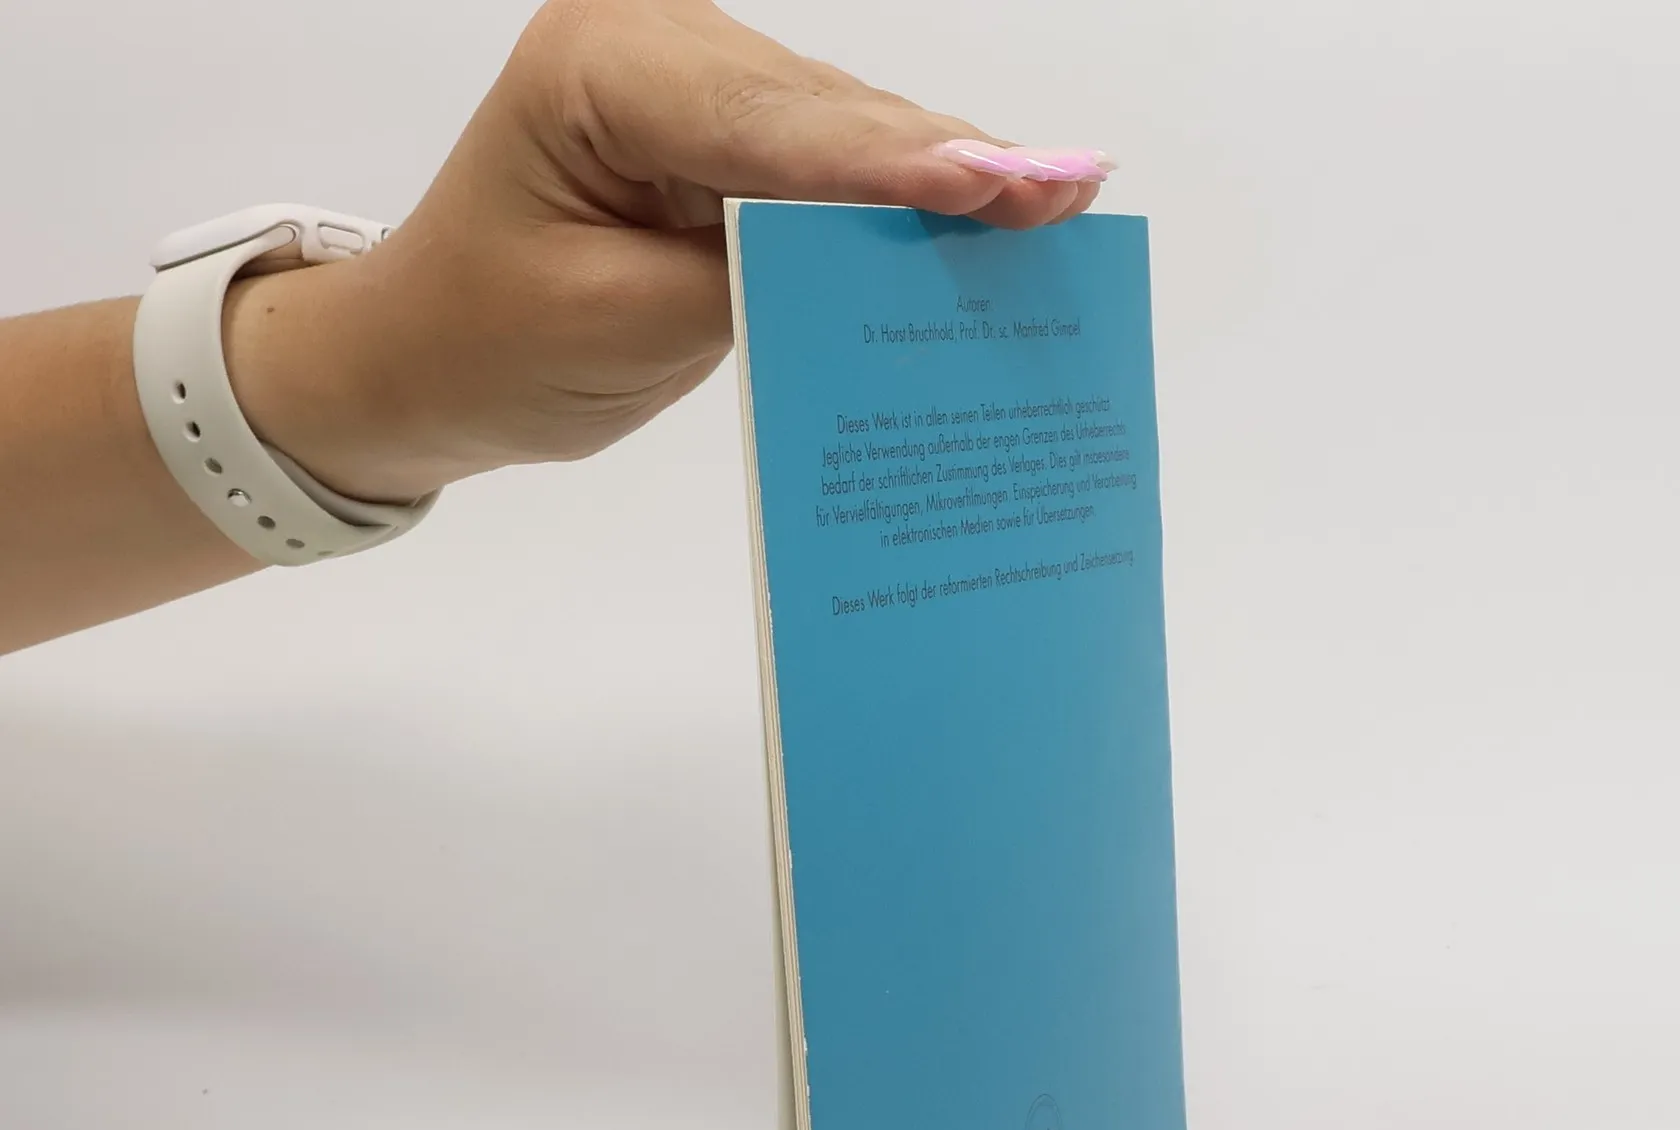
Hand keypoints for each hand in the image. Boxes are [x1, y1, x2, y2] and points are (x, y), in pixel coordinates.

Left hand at [224, 0, 1113, 504]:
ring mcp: (699, 80)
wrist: (428, 356)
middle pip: (829, 113)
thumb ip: (752, 282)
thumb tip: (890, 258)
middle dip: (951, 162)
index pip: (771, 125)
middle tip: (1075, 192)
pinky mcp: (728, 132)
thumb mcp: (623, 326)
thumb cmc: (491, 346)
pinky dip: (905, 202)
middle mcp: (659, 45)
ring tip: (1059, 208)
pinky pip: (834, 164)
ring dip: (946, 181)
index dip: (894, 165)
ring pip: (848, 131)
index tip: (1004, 182)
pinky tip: (994, 213)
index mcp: (601, 69)